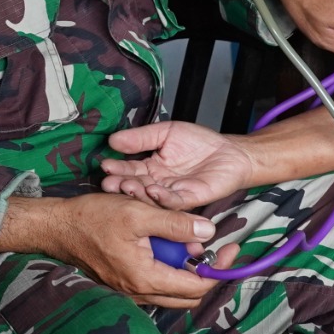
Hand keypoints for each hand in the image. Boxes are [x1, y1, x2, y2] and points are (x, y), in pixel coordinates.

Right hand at [0, 194, 220, 307]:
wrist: (57, 228)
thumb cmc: (91, 218)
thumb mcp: (137, 212)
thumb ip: (175, 223)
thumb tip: (209, 231)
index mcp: (146, 277)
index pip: (197, 285)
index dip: (219, 268)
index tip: (230, 248)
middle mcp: (139, 292)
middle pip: (188, 295)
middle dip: (205, 272)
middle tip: (212, 246)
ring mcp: (130, 291)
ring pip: (172, 292)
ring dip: (186, 271)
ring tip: (187, 242)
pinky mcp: (124, 285)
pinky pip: (156, 286)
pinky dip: (169, 270)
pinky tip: (166, 246)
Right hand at [100, 120, 258, 209]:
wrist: (230, 151)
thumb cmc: (199, 142)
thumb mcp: (165, 132)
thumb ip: (141, 137)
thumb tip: (113, 140)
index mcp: (150, 168)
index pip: (130, 170)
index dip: (117, 169)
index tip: (104, 165)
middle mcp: (159, 184)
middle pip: (137, 186)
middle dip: (122, 184)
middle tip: (109, 183)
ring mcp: (173, 193)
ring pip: (152, 197)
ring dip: (139, 193)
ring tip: (126, 186)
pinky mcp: (190, 199)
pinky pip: (175, 202)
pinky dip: (164, 198)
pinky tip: (153, 190)